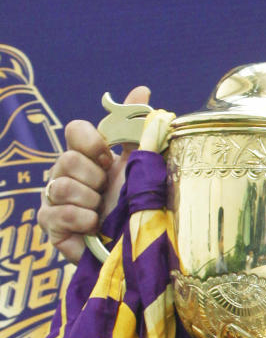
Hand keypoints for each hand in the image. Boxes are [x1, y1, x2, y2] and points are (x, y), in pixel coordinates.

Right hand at [38, 85, 150, 261]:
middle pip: (67, 159)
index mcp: (87, 156)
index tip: (109, 158)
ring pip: (60, 186)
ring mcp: (54, 199)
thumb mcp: (139, 169)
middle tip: (107, 192)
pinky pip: (57, 214)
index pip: (75, 129)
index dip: (91, 142)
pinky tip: (94, 225)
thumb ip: (137, 132)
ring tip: (103, 212)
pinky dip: (81, 219)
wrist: (136, 247)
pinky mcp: (52, 225)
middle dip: (94, 178)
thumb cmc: (136, 207)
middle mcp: (66, 174)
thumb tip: (142, 90)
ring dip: (89, 200)